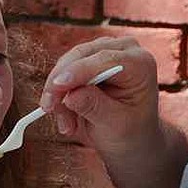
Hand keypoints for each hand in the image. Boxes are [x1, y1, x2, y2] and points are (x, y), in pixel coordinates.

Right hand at [39, 38, 159, 159]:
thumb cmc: (131, 131)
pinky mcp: (89, 60)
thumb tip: (70, 96)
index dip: (78, 71)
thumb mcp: (115, 124)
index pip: (105, 60)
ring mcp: (105, 51)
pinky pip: (64, 72)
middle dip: (61, 83)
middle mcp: (123, 50)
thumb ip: (94, 107)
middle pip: (82, 55)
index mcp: (140, 64)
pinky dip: (60, 95)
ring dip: (59, 94)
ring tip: (67, 126)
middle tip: (48, 108)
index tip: (57, 85)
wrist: (132, 137)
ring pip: (68, 63)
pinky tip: (68, 120)